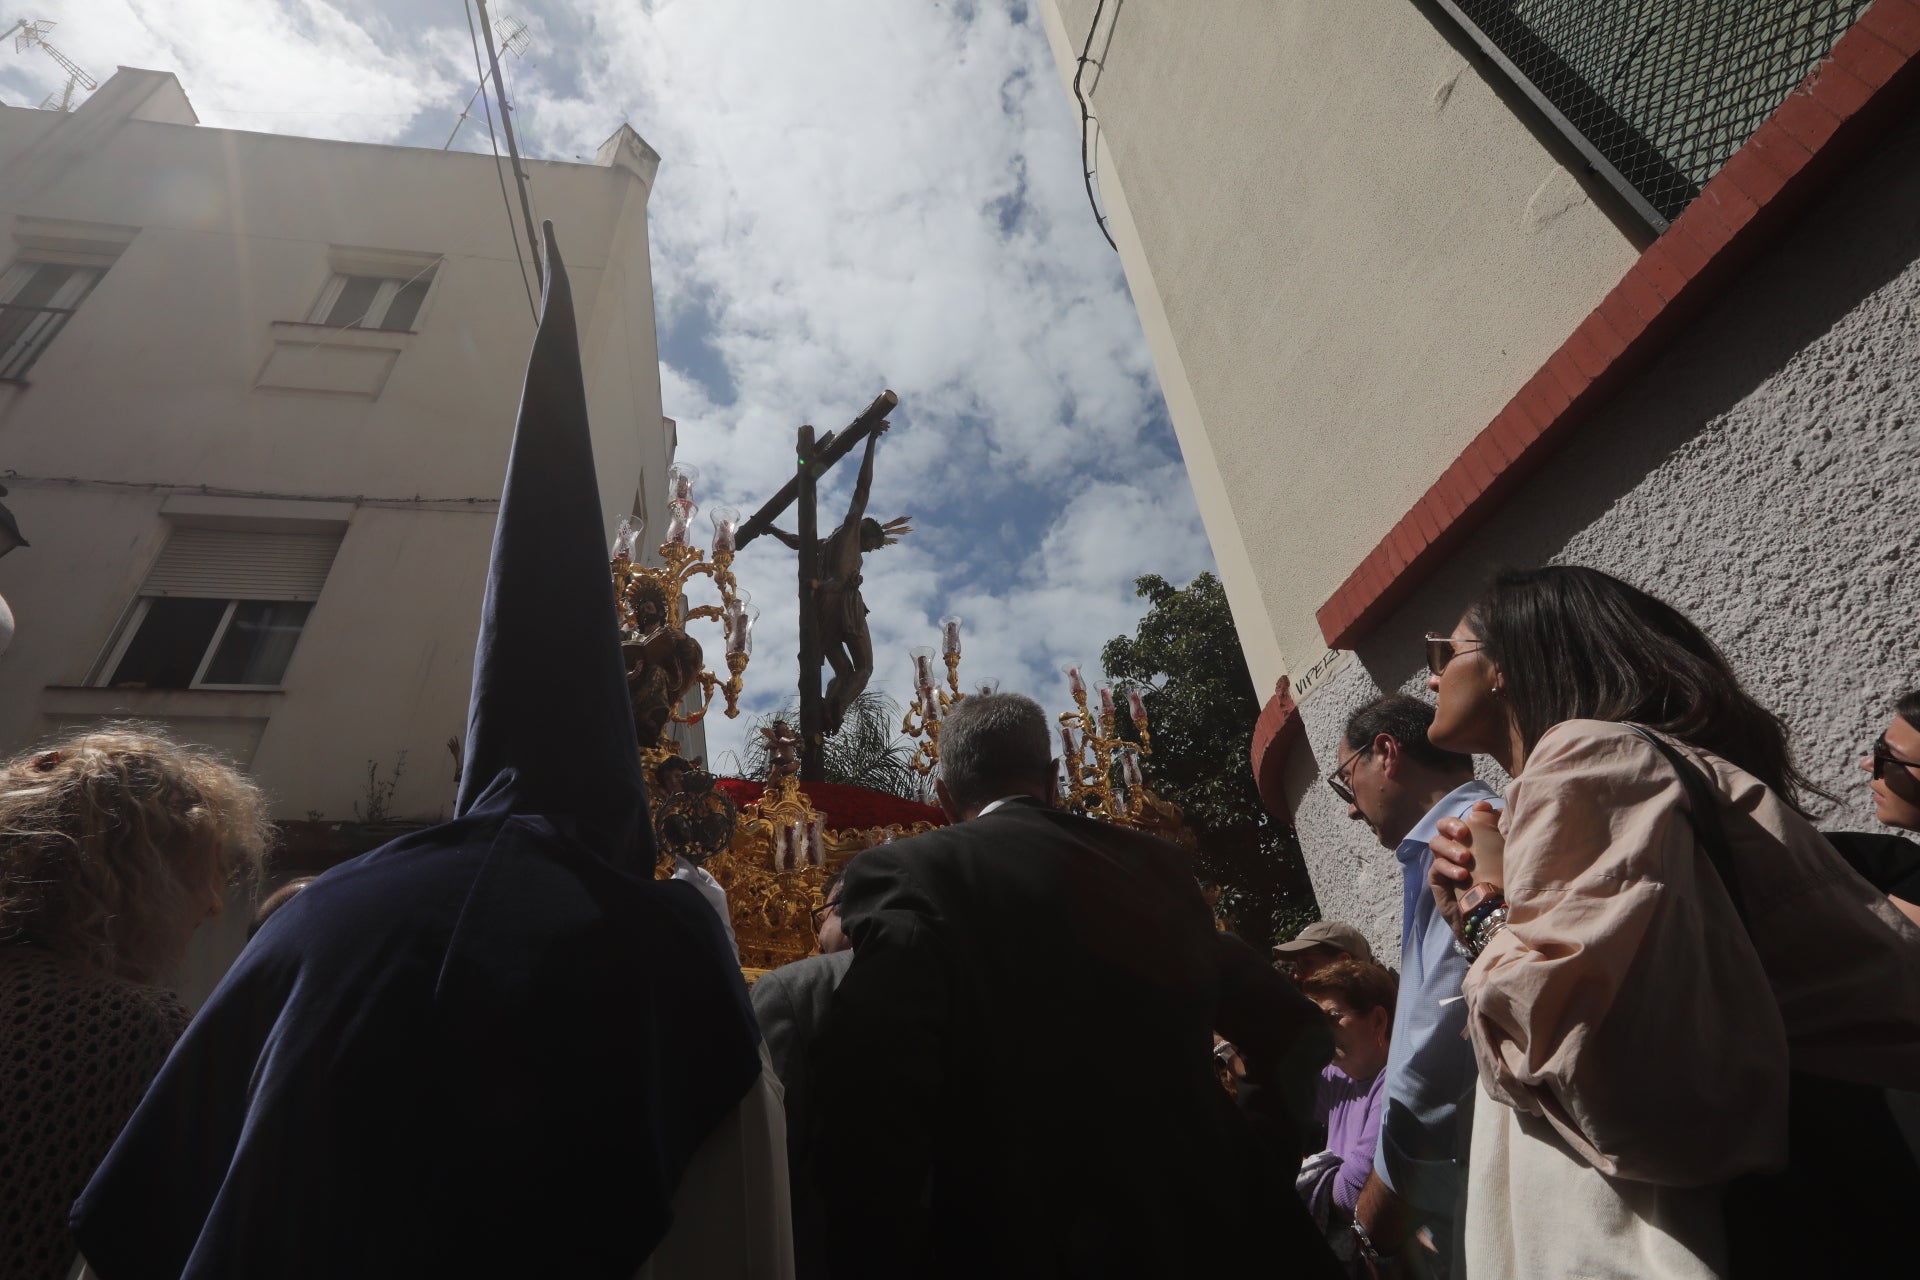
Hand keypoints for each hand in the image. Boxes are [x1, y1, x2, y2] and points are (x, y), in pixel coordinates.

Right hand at [1428, 801, 1504, 937]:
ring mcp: (1446, 863)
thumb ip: (1498, 830)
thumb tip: (1489, 806)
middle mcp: (1458, 848)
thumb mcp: (1504, 855)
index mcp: (1475, 840)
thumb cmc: (1503, 886)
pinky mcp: (1438, 880)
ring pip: (1436, 843)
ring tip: (1466, 859)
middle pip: (1443, 826)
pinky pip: (1436, 866)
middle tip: (1464, 833)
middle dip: (1452, 825)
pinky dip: (1448, 868)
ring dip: (1450, 848)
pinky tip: (1462, 876)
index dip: (1472, 811)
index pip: (1467, 817)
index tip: (1482, 808)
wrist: (1494, 919)